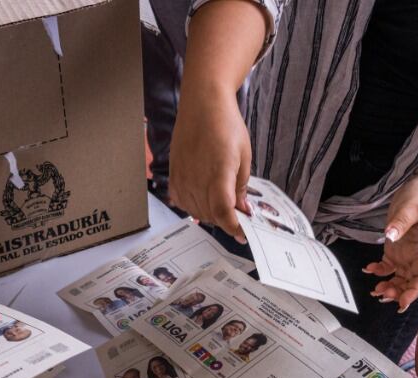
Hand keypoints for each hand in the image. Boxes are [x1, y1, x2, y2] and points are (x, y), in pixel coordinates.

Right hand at [169, 83, 251, 241]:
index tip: (242, 234)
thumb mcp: (244, 156)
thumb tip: (242, 210)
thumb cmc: (226, 125)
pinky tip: (202, 198)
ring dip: (210, 214)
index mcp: (219, 173)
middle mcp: (197, 178)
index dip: (233, 227)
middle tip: (237, 216)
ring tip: (221, 205)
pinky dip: (192, 206)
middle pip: (210, 215)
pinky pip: (181, 201)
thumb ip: (240, 187)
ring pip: (195, 211)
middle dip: (225, 220)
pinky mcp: (174, 174)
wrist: (203, 103)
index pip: (223, 212)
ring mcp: (182, 177)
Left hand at [363, 176, 417, 311]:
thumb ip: (401, 222)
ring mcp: (405, 253)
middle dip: (397, 293)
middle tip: (381, 294)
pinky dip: (378, 272)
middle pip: (409, 283)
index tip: (402, 302)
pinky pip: (388, 266)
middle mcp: (415, 256)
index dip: (413, 292)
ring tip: (374, 290)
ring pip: (398, 278)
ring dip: (388, 287)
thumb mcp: (412, 207)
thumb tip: (390, 235)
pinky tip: (368, 270)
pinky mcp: (396, 248)